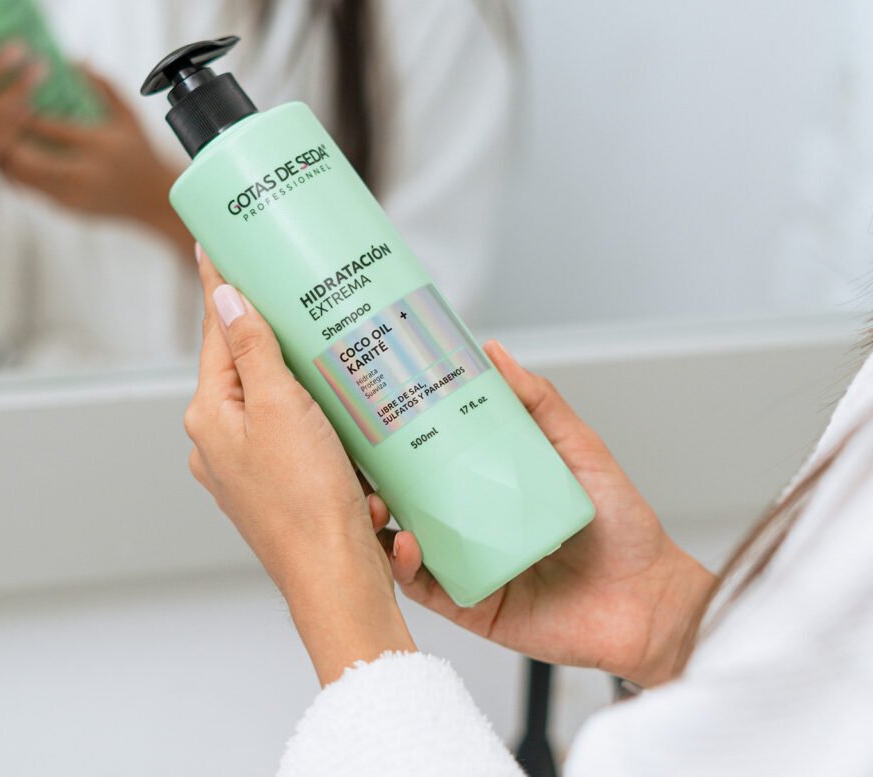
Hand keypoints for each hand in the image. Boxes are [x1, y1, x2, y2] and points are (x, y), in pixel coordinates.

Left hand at [0, 69, 192, 253]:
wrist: (154, 201)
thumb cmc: (140, 153)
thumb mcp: (128, 116)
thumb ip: (103, 86)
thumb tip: (73, 60)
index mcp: (100, 146)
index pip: (51, 128)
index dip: (22, 112)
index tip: (4, 96)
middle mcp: (86, 174)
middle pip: (28, 160)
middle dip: (3, 141)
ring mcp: (75, 196)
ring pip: (23, 180)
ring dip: (4, 161)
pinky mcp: (68, 210)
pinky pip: (31, 192)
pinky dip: (15, 175)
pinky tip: (8, 160)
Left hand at [186, 251, 414, 684]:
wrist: (336, 578)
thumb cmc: (307, 499)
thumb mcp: (279, 406)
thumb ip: (252, 349)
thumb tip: (226, 298)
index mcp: (210, 417)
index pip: (217, 335)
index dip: (224, 290)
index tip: (218, 248)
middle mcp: (221, 443)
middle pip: (248, 367)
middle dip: (276, 337)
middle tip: (297, 295)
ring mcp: (251, 467)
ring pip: (278, 402)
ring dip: (304, 380)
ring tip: (331, 354)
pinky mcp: (284, 486)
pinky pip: (300, 435)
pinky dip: (321, 420)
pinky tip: (347, 416)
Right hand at [381, 342, 716, 687]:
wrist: (650, 602)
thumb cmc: (622, 530)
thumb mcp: (580, 450)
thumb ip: (541, 403)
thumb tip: (496, 354)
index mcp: (489, 488)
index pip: (430, 460)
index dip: (396, 441)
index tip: (372, 414)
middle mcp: (472, 525)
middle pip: (406, 500)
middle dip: (373, 482)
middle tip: (358, 460)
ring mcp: (468, 565)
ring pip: (404, 543)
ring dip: (378, 524)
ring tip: (374, 502)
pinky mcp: (471, 605)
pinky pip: (425, 589)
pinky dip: (406, 568)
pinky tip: (406, 544)